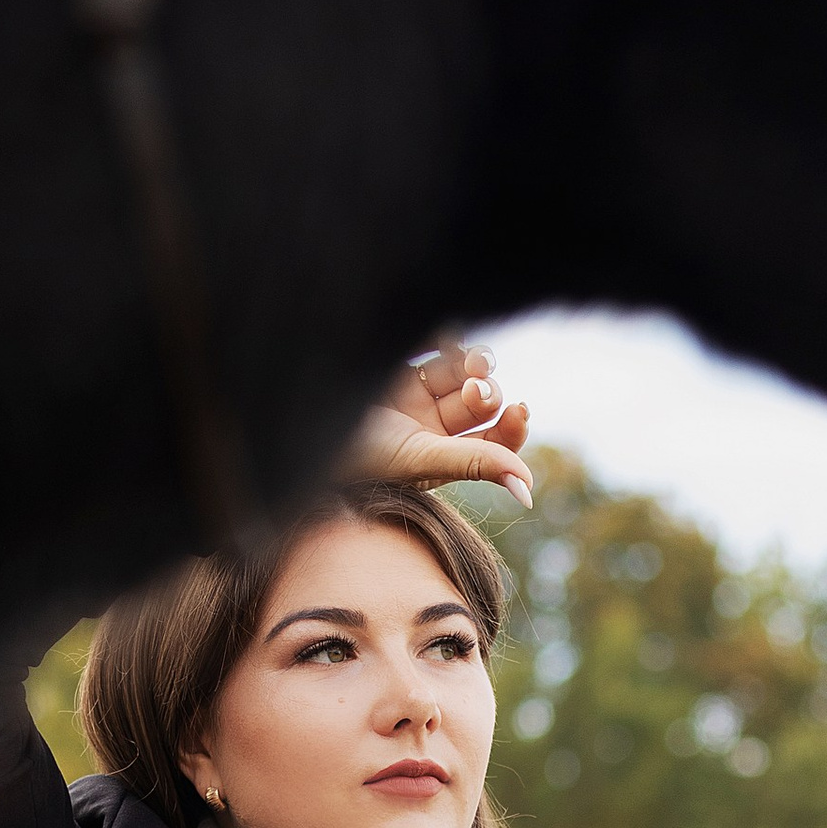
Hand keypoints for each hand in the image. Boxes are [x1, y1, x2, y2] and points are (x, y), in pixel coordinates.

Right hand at [341, 343, 532, 503]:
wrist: (296, 420)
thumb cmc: (353, 453)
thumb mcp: (420, 460)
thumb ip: (476, 465)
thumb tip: (530, 492)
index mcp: (436, 459)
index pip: (491, 443)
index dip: (511, 429)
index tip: (520, 411)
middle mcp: (426, 427)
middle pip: (479, 403)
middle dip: (485, 394)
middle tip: (474, 392)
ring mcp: (410, 393)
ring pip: (461, 371)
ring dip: (474, 363)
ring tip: (469, 359)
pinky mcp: (393, 361)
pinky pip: (436, 342)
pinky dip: (448, 337)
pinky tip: (447, 335)